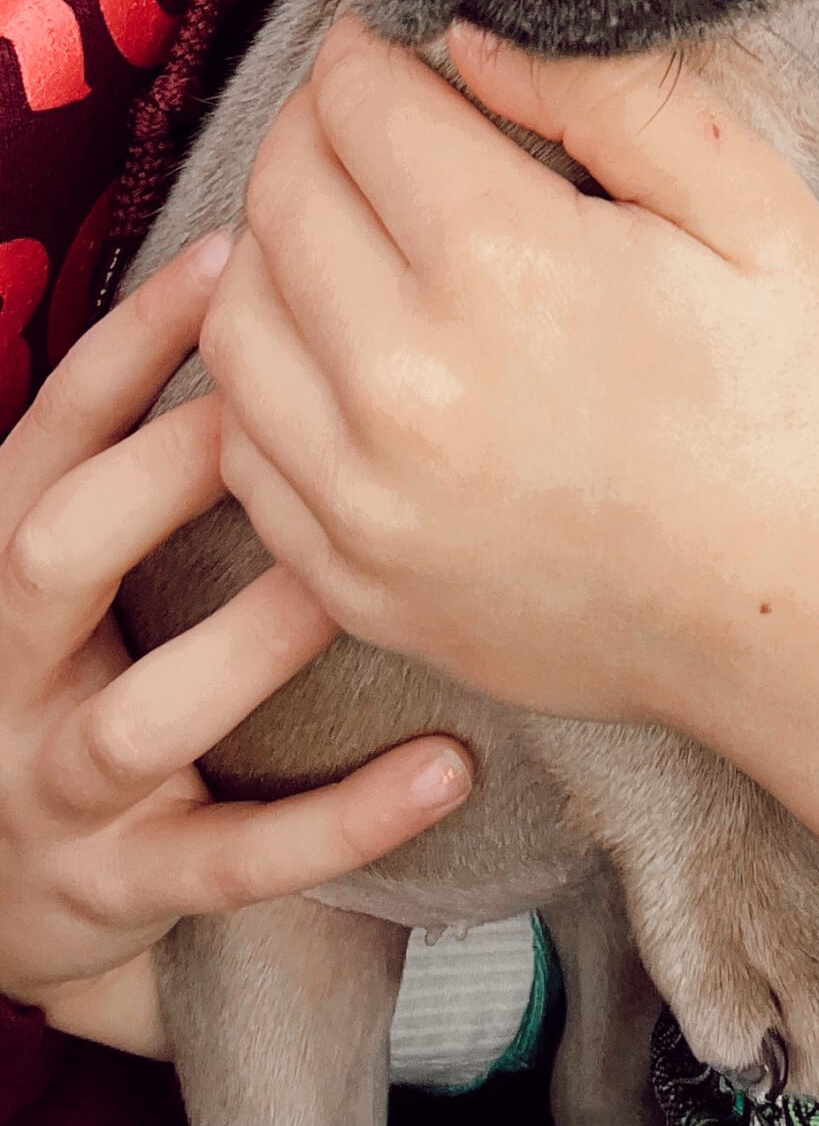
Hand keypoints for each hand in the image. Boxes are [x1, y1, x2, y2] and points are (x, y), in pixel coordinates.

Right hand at [0, 233, 473, 1052]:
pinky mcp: (121, 890)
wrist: (0, 892)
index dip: (130, 343)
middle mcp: (8, 668)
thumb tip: (293, 273)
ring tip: (358, 583)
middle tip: (289, 408)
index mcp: (3, 559)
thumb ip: (154, 446)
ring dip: (252, 639)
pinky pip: (236, 858)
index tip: (235, 251)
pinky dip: (344, 819)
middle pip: (53, 551)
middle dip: (162, 475)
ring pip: (142, 716)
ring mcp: (55, 788)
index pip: (53, 431)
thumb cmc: (82, 662)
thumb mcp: (80, 553)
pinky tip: (448, 763)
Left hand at [202, 15, 818, 737]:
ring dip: (279, 239)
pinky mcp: (359, 581)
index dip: (377, 37)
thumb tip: (467, 29)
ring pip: (236, 316)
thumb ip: (610, 92)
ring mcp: (369, 501)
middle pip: (281, 192)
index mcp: (505, 270)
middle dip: (320, 118)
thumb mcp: (752, 205)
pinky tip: (349, 343)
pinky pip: (245, 447)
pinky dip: (272, 372)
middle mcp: (405, 387)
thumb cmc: (805, 394)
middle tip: (385, 104)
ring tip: (362, 215)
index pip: (359, 99)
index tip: (408, 28)